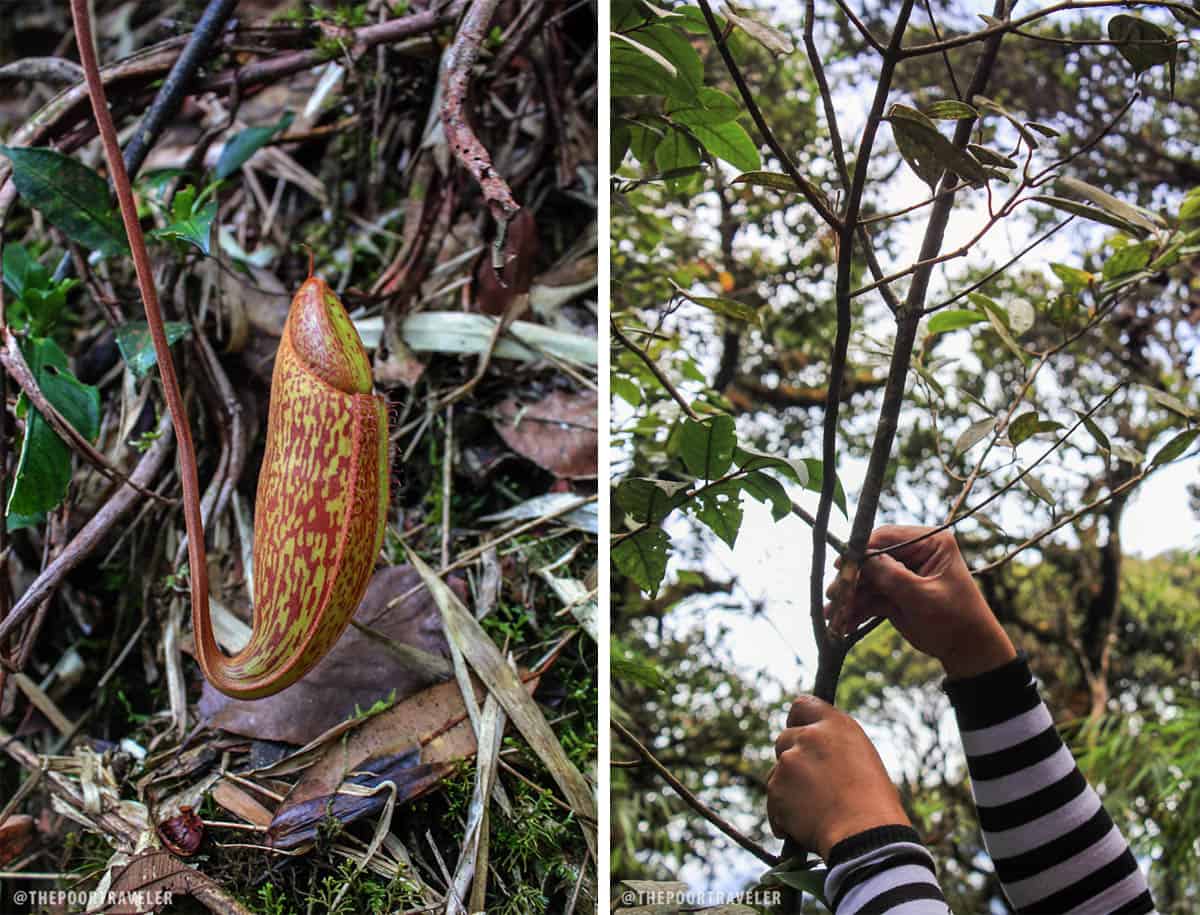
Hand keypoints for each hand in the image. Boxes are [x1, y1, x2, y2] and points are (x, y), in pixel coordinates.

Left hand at [767, 696, 909, 859]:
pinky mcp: (776, 787)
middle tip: (809, 785)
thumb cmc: (875, 805)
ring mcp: (789, 761)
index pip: (803, 705)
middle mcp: (809, 736)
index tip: (797, 733)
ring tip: (815, 813)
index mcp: (837, 725)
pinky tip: (804, 828)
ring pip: (777, 773)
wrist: (866, 835)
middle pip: (783, 740)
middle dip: (791, 760)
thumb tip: (815, 755)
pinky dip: (783, 816)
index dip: (797, 721)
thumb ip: (834, 748)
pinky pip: (773, 802)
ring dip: (788, 790)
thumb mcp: (862, 760)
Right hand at [828, 526, 1015, 678]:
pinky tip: (844, 623)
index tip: (841, 564)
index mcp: (930, 543)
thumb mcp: (922, 597)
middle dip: (852, 579)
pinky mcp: (895, 594)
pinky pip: (870, 598)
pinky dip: (857, 610)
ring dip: (850, 598)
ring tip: (832, 615)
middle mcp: (914, 554)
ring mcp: (903, 574)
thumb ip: (891, 576)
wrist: (967, 651)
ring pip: (867, 581)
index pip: (887, 537)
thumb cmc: (955, 619)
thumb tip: (858, 558)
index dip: (861, 550)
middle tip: (833, 594)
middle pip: (872, 559)